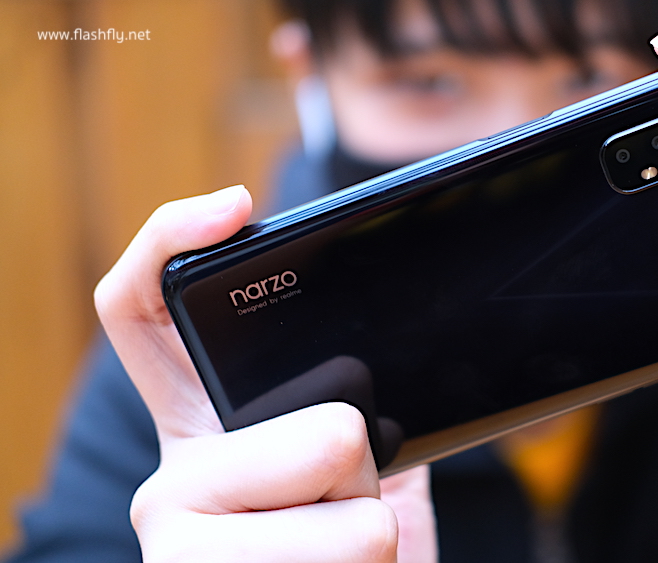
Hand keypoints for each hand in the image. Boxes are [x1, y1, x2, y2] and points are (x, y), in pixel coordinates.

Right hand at [95, 186, 436, 561]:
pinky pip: (361, 552)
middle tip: (350, 500)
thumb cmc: (357, 560)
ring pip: (355, 509)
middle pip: (322, 426)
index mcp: (204, 434)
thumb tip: (412, 346)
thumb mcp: (366, 471)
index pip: (144, 316)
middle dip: (372, 464)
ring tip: (342, 561)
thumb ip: (363, 405)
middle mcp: (177, 487)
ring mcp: (187, 552)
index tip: (236, 207)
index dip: (168, 239)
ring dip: (377, 535)